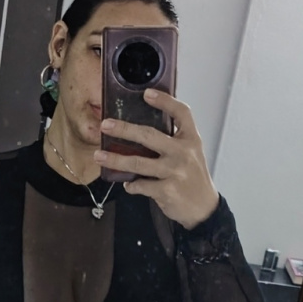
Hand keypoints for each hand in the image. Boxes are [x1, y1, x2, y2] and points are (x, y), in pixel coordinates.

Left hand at [94, 90, 218, 229]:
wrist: (203, 208)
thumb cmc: (192, 177)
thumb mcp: (191, 153)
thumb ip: (173, 141)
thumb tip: (140, 131)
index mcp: (191, 139)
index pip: (182, 113)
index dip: (165, 101)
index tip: (146, 93)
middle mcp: (184, 152)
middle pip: (149, 135)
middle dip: (124, 129)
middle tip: (105, 125)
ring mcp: (175, 171)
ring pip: (138, 162)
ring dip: (115, 159)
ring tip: (99, 156)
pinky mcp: (166, 190)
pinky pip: (140, 184)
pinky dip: (131, 185)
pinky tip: (128, 184)